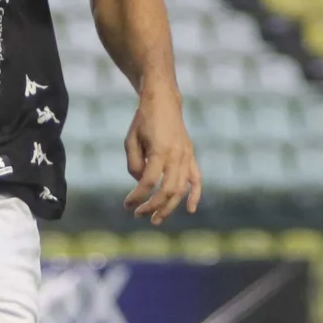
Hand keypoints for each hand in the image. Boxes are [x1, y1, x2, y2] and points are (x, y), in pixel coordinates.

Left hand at [122, 98, 201, 225]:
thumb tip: (141, 184)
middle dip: (152, 207)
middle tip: (139, 215)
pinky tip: (190, 210)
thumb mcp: (130, 140)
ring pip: (181, 189)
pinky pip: (196, 179)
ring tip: (156, 219)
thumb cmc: (143, 121)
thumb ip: (134, 164)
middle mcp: (176, 156)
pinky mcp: (191, 156)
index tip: (126, 204)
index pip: (148, 182)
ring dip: (169, 207)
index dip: (136, 197)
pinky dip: (195, 195)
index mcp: (159, 151)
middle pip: (167, 191)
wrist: (164, 102)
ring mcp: (186, 156)